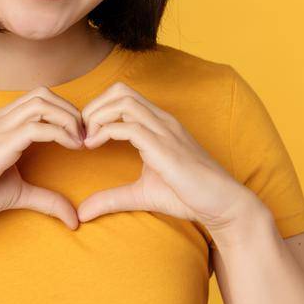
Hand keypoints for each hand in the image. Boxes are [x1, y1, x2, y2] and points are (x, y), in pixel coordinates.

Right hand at [0, 87, 85, 238]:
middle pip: (43, 94)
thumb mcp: (17, 193)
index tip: (80, 137)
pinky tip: (72, 148)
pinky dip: (62, 133)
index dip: (64, 112)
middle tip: (86, 137)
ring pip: (42, 103)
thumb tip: (73, 218)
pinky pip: (38, 127)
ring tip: (81, 142)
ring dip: (69, 119)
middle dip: (71, 111)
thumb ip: (45, 198)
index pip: (37, 100)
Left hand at [76, 82, 258, 231]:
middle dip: (93, 106)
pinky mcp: (165, 147)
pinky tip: (93, 146)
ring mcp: (165, 131)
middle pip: (120, 90)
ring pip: (123, 101)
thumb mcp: (140, 194)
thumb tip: (82, 213)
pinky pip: (129, 127)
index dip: (97, 109)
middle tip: (81, 133)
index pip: (122, 96)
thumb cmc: (187, 196)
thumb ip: (111, 198)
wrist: (223, 205)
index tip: (83, 134)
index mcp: (158, 124)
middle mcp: (162, 121)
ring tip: (86, 139)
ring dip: (97, 115)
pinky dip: (104, 131)